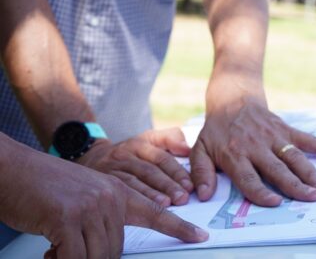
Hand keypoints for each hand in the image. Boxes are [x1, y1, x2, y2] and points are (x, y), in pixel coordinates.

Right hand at [0, 137, 207, 258]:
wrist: (17, 170)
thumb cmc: (50, 188)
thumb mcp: (88, 195)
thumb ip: (109, 213)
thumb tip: (116, 244)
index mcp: (119, 191)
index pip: (156, 212)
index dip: (179, 227)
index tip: (201, 236)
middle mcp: (111, 197)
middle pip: (117, 248)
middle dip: (95, 256)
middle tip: (69, 250)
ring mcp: (91, 206)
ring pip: (99, 256)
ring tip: (58, 248)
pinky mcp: (69, 218)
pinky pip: (75, 258)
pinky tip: (48, 252)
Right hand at [77, 127, 192, 206]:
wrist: (90, 156)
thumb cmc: (128, 152)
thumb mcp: (147, 139)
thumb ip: (169, 139)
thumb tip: (186, 148)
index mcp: (138, 144)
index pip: (160, 157)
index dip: (176, 172)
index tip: (190, 185)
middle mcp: (124, 155)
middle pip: (149, 171)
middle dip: (167, 185)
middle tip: (182, 198)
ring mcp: (110, 170)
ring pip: (133, 182)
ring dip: (151, 195)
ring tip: (167, 205)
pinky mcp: (99, 183)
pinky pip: (116, 193)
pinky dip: (131, 203)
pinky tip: (142, 212)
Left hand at [190, 99, 315, 206]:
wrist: (233, 99)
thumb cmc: (217, 130)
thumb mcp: (201, 149)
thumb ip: (202, 172)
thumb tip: (202, 194)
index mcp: (235, 154)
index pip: (249, 178)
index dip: (262, 192)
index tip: (276, 203)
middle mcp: (256, 146)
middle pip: (278, 170)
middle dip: (296, 185)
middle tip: (312, 198)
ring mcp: (274, 137)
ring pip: (295, 157)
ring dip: (311, 173)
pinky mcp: (286, 129)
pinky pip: (308, 139)